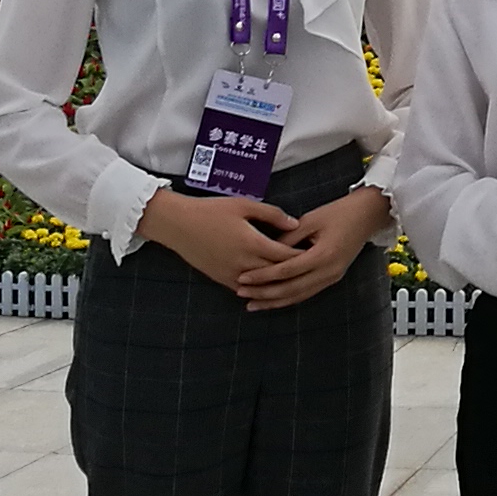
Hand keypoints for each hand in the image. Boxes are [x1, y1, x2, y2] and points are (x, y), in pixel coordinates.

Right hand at [141, 187, 314, 295]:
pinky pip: (247, 290)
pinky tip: (272, 286)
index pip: (286, 256)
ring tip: (297, 279)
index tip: (318, 253)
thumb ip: (272, 214)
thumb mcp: (243, 205)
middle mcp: (244, 263)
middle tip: (314, 268)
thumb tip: (295, 224)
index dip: (303, 256)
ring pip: (264, 286)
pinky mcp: (222, 280)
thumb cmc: (211, 210)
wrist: (178, 225)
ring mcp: (233, 275)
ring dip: (280, 284)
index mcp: (252, 243)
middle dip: (296, 272)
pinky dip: (261, 289)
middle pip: (278, 274)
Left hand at [237, 189, 386, 311]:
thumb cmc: (340, 212)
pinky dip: (288, 298)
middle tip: (242, 293)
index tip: (243, 278)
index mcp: (323, 255)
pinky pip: (307, 293)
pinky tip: (274, 300)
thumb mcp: (311, 219)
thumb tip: (265, 250)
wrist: (367, 214)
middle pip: (291, 289)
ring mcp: (332, 277)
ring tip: (253, 303)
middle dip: (264, 293)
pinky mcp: (332, 278)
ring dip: (274, 301)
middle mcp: (329, 271)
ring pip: (298, 296)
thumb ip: (288, 237)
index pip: (286, 271)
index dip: (263, 276)